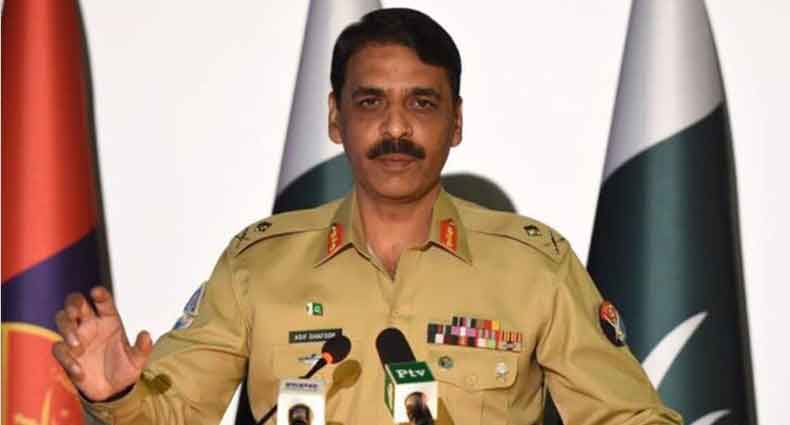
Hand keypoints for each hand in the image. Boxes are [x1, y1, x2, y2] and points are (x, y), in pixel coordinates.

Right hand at [52, 286, 152, 400]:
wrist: (112, 391)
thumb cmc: (124, 369)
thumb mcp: (137, 361)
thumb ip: (142, 349)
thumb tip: (146, 335)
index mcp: (109, 320)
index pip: (103, 301)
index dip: (100, 295)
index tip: (97, 293)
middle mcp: (91, 324)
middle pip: (76, 303)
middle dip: (73, 304)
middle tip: (75, 313)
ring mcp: (77, 337)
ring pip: (62, 320)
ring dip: (66, 328)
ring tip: (77, 344)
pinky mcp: (67, 354)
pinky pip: (59, 349)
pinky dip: (67, 358)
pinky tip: (79, 370)